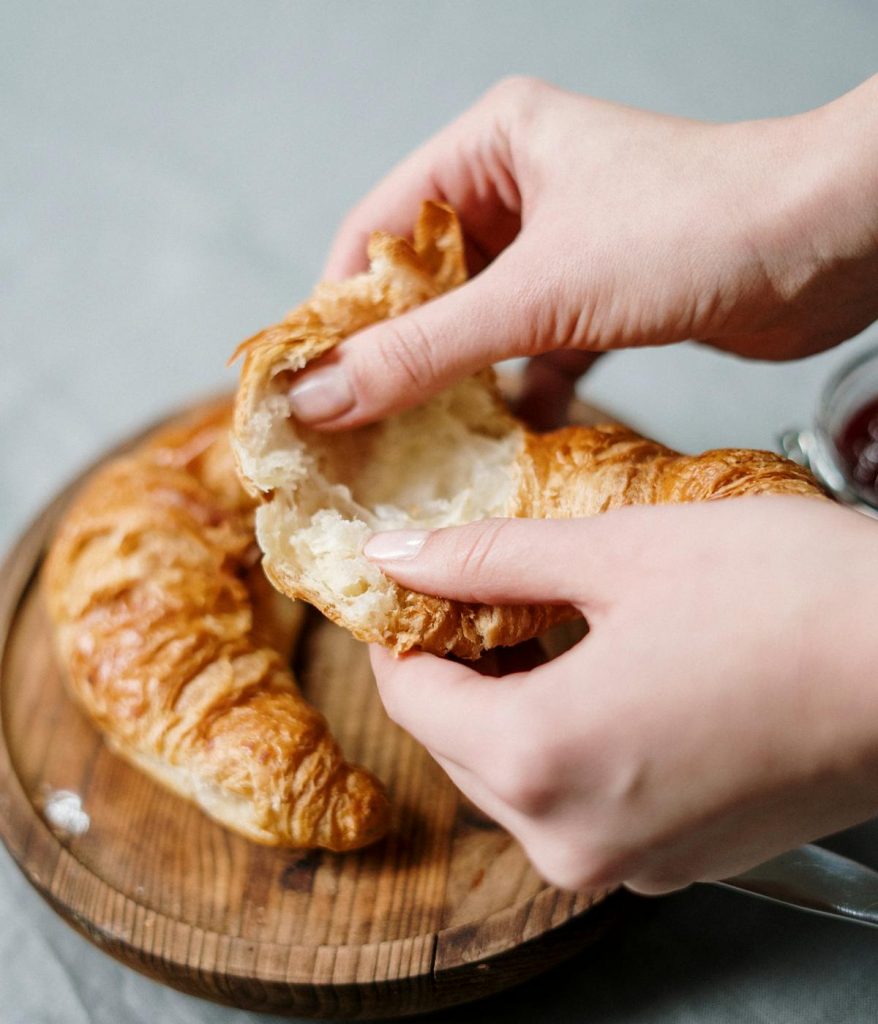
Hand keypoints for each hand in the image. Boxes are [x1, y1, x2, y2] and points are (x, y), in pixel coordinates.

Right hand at [287, 75, 877, 428]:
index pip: (375, 231)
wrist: (835, 247)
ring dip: (451, 385)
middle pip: (421, 283)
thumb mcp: (539, 293)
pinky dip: (512, 395)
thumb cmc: (697, 229)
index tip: (300, 385)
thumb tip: (321, 396)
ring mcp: (560, 247)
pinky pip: (529, 351)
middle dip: (389, 357)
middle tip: (349, 431)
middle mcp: (520, 190)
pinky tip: (496, 441)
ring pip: (475, 325)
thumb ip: (424, 349)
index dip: (332, 310)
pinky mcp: (597, 299)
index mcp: (491, 147)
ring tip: (410, 447)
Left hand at [364, 498, 877, 892]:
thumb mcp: (616, 553)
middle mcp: (573, 835)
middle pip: (454, 745)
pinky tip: (602, 680)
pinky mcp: (674, 859)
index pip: (407, 699)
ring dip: (507, 705)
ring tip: (543, 629)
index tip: (413, 588)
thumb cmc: (789, 599)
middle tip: (480, 595)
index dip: (399, 633)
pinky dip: (565, 744)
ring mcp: (627, 861)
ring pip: (512, 779)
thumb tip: (396, 553)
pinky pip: (576, 803)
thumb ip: (486, 558)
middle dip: (452, 669)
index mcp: (541, 758)